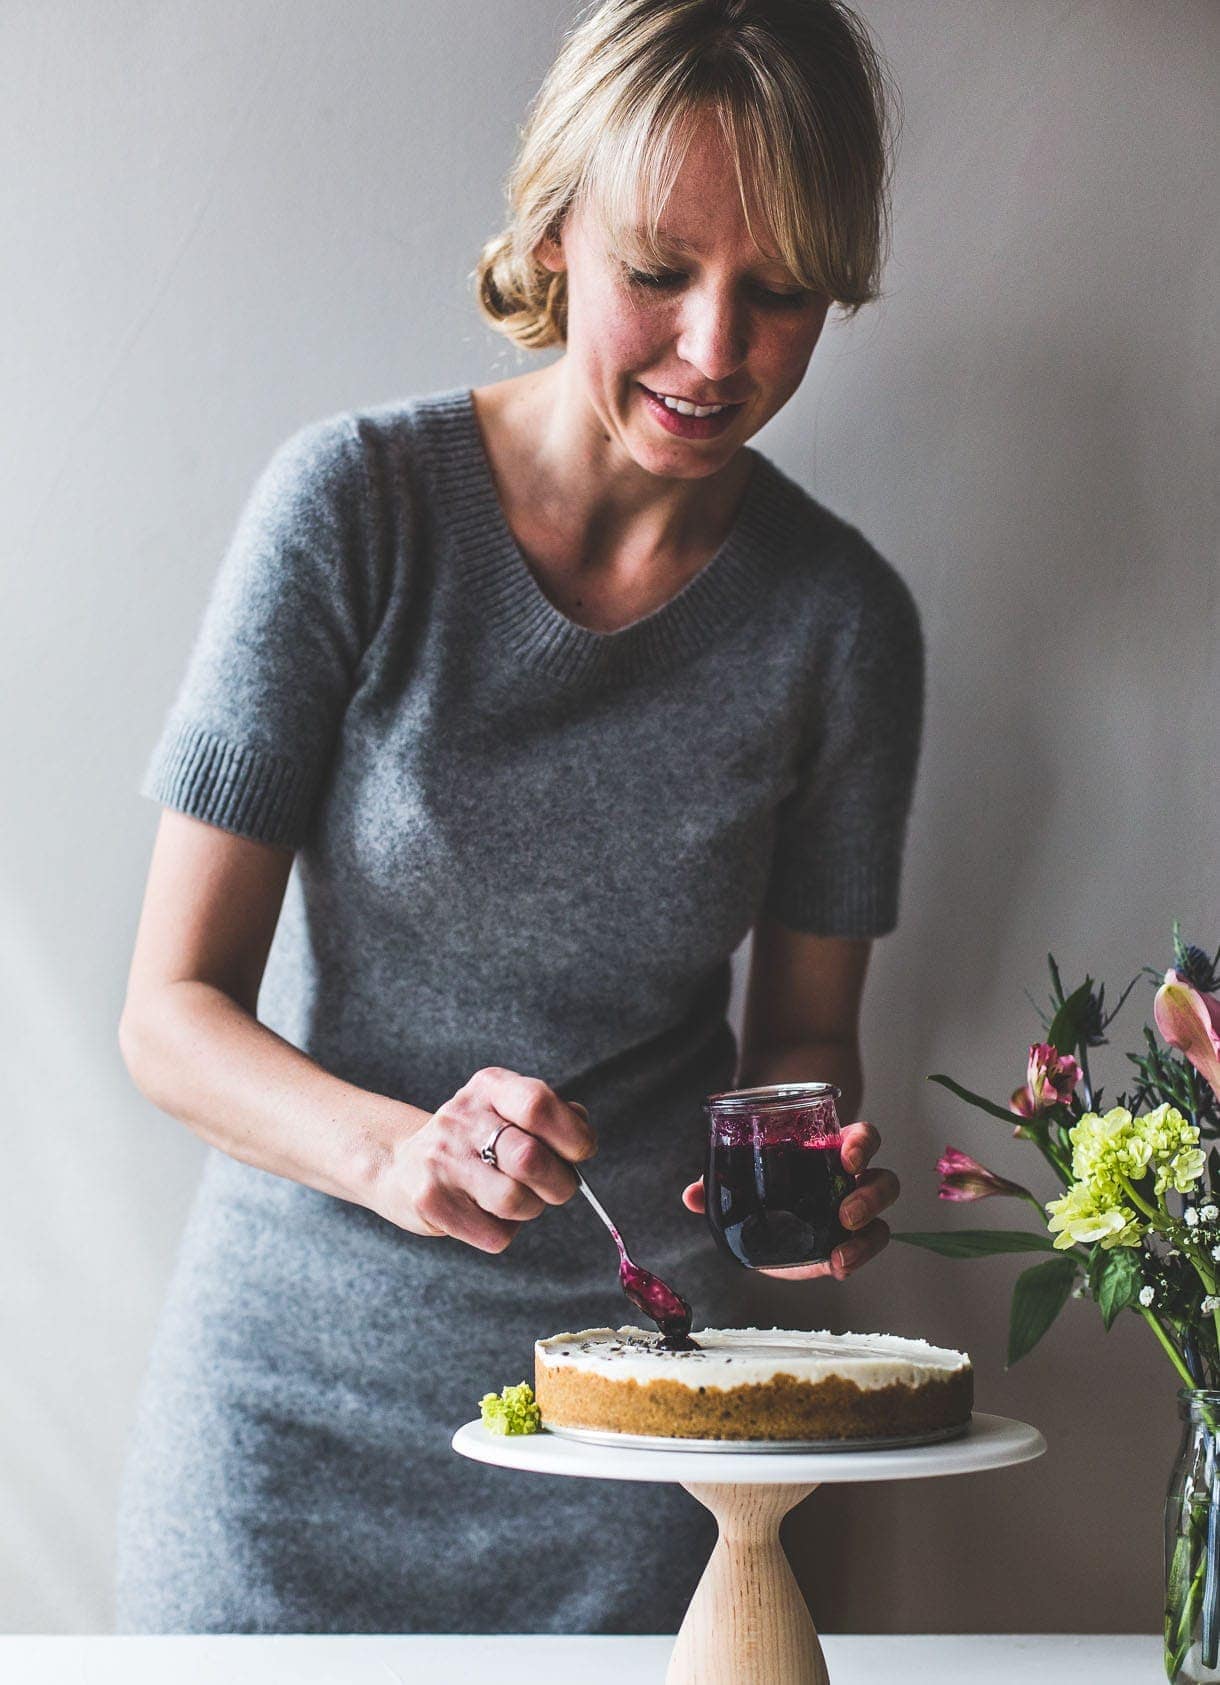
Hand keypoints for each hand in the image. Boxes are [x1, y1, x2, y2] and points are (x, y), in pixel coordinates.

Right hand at [369, 1068, 596, 1252]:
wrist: (401, 1165)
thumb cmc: (475, 1140)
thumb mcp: (507, 1111)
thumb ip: (551, 1117)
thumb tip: (582, 1136)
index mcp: (489, 1087)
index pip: (538, 1104)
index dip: (572, 1135)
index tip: (581, 1152)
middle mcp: (462, 1118)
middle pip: (531, 1159)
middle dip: (559, 1183)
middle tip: (555, 1186)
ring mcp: (441, 1160)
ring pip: (515, 1202)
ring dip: (530, 1209)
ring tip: (516, 1198)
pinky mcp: (430, 1201)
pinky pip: (495, 1235)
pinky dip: (503, 1231)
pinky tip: (485, 1213)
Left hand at [680, 1121, 898, 1281]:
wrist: (769, 1214)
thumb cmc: (764, 1179)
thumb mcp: (742, 1174)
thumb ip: (718, 1181)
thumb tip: (691, 1195)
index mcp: (833, 1149)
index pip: (863, 1138)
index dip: (863, 1144)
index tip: (848, 1157)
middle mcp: (851, 1180)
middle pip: (883, 1180)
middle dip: (870, 1196)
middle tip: (844, 1213)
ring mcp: (854, 1214)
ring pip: (882, 1219)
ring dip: (867, 1234)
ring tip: (841, 1253)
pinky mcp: (846, 1244)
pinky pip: (865, 1249)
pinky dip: (854, 1259)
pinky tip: (836, 1268)